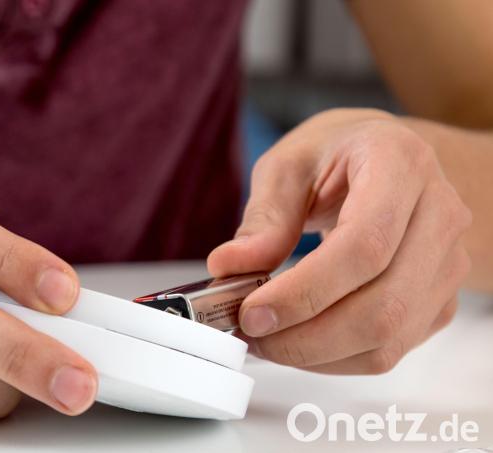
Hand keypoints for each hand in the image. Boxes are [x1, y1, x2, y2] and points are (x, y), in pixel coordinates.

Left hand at [207, 109, 471, 373]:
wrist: (392, 159)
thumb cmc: (338, 155)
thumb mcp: (288, 165)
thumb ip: (263, 217)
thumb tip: (229, 268)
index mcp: (400, 164)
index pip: (365, 245)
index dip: (306, 291)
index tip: (252, 312)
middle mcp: (439, 214)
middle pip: (382, 304)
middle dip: (305, 336)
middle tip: (249, 333)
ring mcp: (447, 262)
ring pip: (389, 336)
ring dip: (316, 354)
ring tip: (266, 340)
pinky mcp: (439, 300)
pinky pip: (391, 348)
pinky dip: (336, 360)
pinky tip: (297, 340)